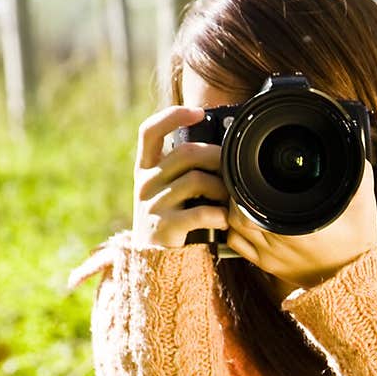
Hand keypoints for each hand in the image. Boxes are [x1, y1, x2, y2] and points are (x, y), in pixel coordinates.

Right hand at [132, 105, 228, 247]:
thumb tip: (218, 150)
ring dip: (221, 188)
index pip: (149, 131)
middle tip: (231, 169)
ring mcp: (153, 205)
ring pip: (196, 180)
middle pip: (186, 153)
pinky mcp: (164, 228)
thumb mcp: (166, 191)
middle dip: (216, 157)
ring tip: (229, 200)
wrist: (153, 263)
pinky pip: (199, 213)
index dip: (172, 116)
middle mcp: (145, 183)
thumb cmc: (169, 221)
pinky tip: (223, 220)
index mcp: (145, 169)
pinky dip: (218, 215)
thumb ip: (180, 171)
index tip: (197, 112)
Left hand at [224, 159, 376, 295]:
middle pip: (235, 212)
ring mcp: (269, 256)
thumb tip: (353, 147)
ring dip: (234, 210)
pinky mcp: (267, 265)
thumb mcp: (362, 205)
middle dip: (236, 193)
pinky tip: (248, 218)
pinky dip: (236, 229)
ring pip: (233, 228)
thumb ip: (358, 175)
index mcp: (295, 227)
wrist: (353, 282)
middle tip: (246, 178)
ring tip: (246, 196)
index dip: (244, 182)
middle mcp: (277, 242)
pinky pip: (237, 245)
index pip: (249, 202)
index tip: (250, 168)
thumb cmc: (357, 245)